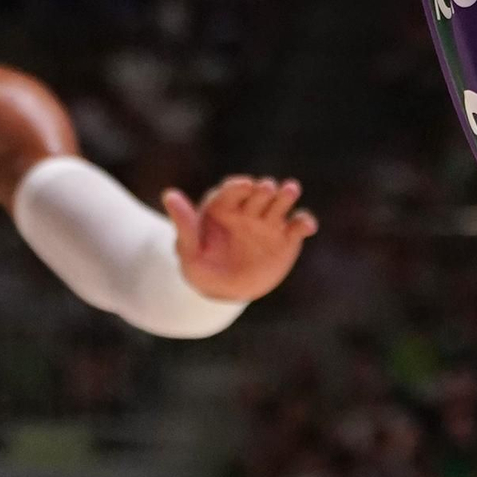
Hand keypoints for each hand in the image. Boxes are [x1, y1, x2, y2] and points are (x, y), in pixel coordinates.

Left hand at [163, 175, 316, 302]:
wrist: (224, 290)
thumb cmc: (201, 267)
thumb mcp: (188, 251)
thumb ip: (184, 224)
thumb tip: (169, 194)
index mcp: (224, 206)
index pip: (232, 191)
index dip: (238, 187)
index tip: (243, 186)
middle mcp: (249, 209)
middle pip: (259, 193)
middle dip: (263, 190)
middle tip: (266, 188)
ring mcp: (269, 222)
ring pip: (280, 203)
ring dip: (286, 195)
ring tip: (290, 190)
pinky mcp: (286, 238)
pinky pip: (297, 226)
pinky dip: (304, 223)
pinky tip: (307, 226)